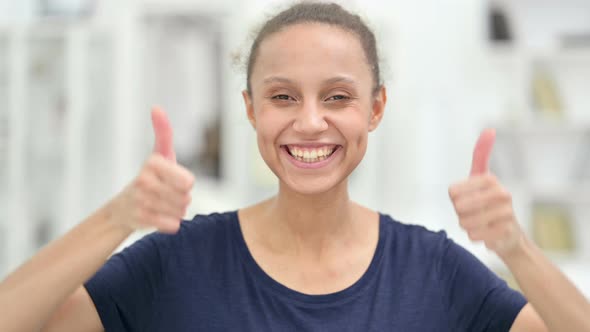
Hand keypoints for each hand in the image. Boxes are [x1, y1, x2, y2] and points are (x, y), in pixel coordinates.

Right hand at [109, 107, 194, 233]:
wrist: (124, 207)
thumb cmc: (152, 176)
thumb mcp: (161, 154)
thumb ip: (163, 132)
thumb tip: (156, 107)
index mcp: (152, 162)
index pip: (188, 182)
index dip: (186, 183)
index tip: (172, 179)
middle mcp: (143, 180)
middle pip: (186, 197)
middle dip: (182, 198)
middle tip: (167, 194)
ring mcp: (141, 200)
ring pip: (180, 211)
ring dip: (177, 210)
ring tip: (163, 204)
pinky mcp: (141, 219)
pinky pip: (172, 225)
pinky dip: (171, 223)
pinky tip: (159, 216)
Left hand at [448, 129, 522, 257]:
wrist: (508, 233)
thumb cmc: (488, 202)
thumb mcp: (480, 177)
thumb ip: (481, 154)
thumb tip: (490, 130)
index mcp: (490, 179)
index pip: (453, 192)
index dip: (454, 199)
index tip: (466, 198)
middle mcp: (502, 193)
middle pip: (458, 207)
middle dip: (460, 214)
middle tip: (473, 213)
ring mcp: (506, 213)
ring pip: (465, 222)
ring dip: (467, 225)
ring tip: (480, 222)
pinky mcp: (505, 232)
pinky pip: (474, 235)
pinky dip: (475, 236)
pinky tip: (486, 232)